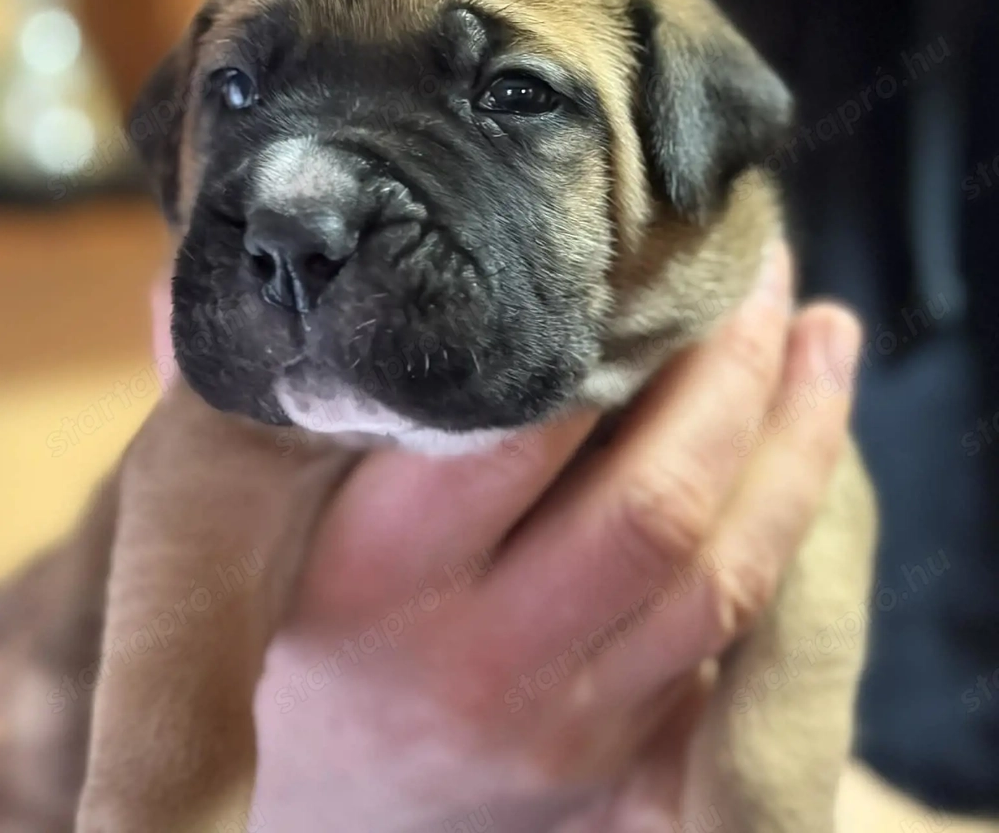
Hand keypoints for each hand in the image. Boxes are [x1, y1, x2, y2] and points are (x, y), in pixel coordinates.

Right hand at [249, 244, 861, 831]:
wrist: (310, 825)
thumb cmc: (278, 636)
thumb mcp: (228, 525)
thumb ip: (240, 399)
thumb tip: (198, 265)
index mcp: (357, 575)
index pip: (504, 430)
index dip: (594, 325)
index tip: (635, 238)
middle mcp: (461, 655)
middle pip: (646, 499)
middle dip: (726, 367)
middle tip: (756, 257)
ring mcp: (549, 718)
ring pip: (716, 565)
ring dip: (792, 433)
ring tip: (814, 325)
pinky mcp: (611, 751)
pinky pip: (733, 626)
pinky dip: (793, 512)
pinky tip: (815, 424)